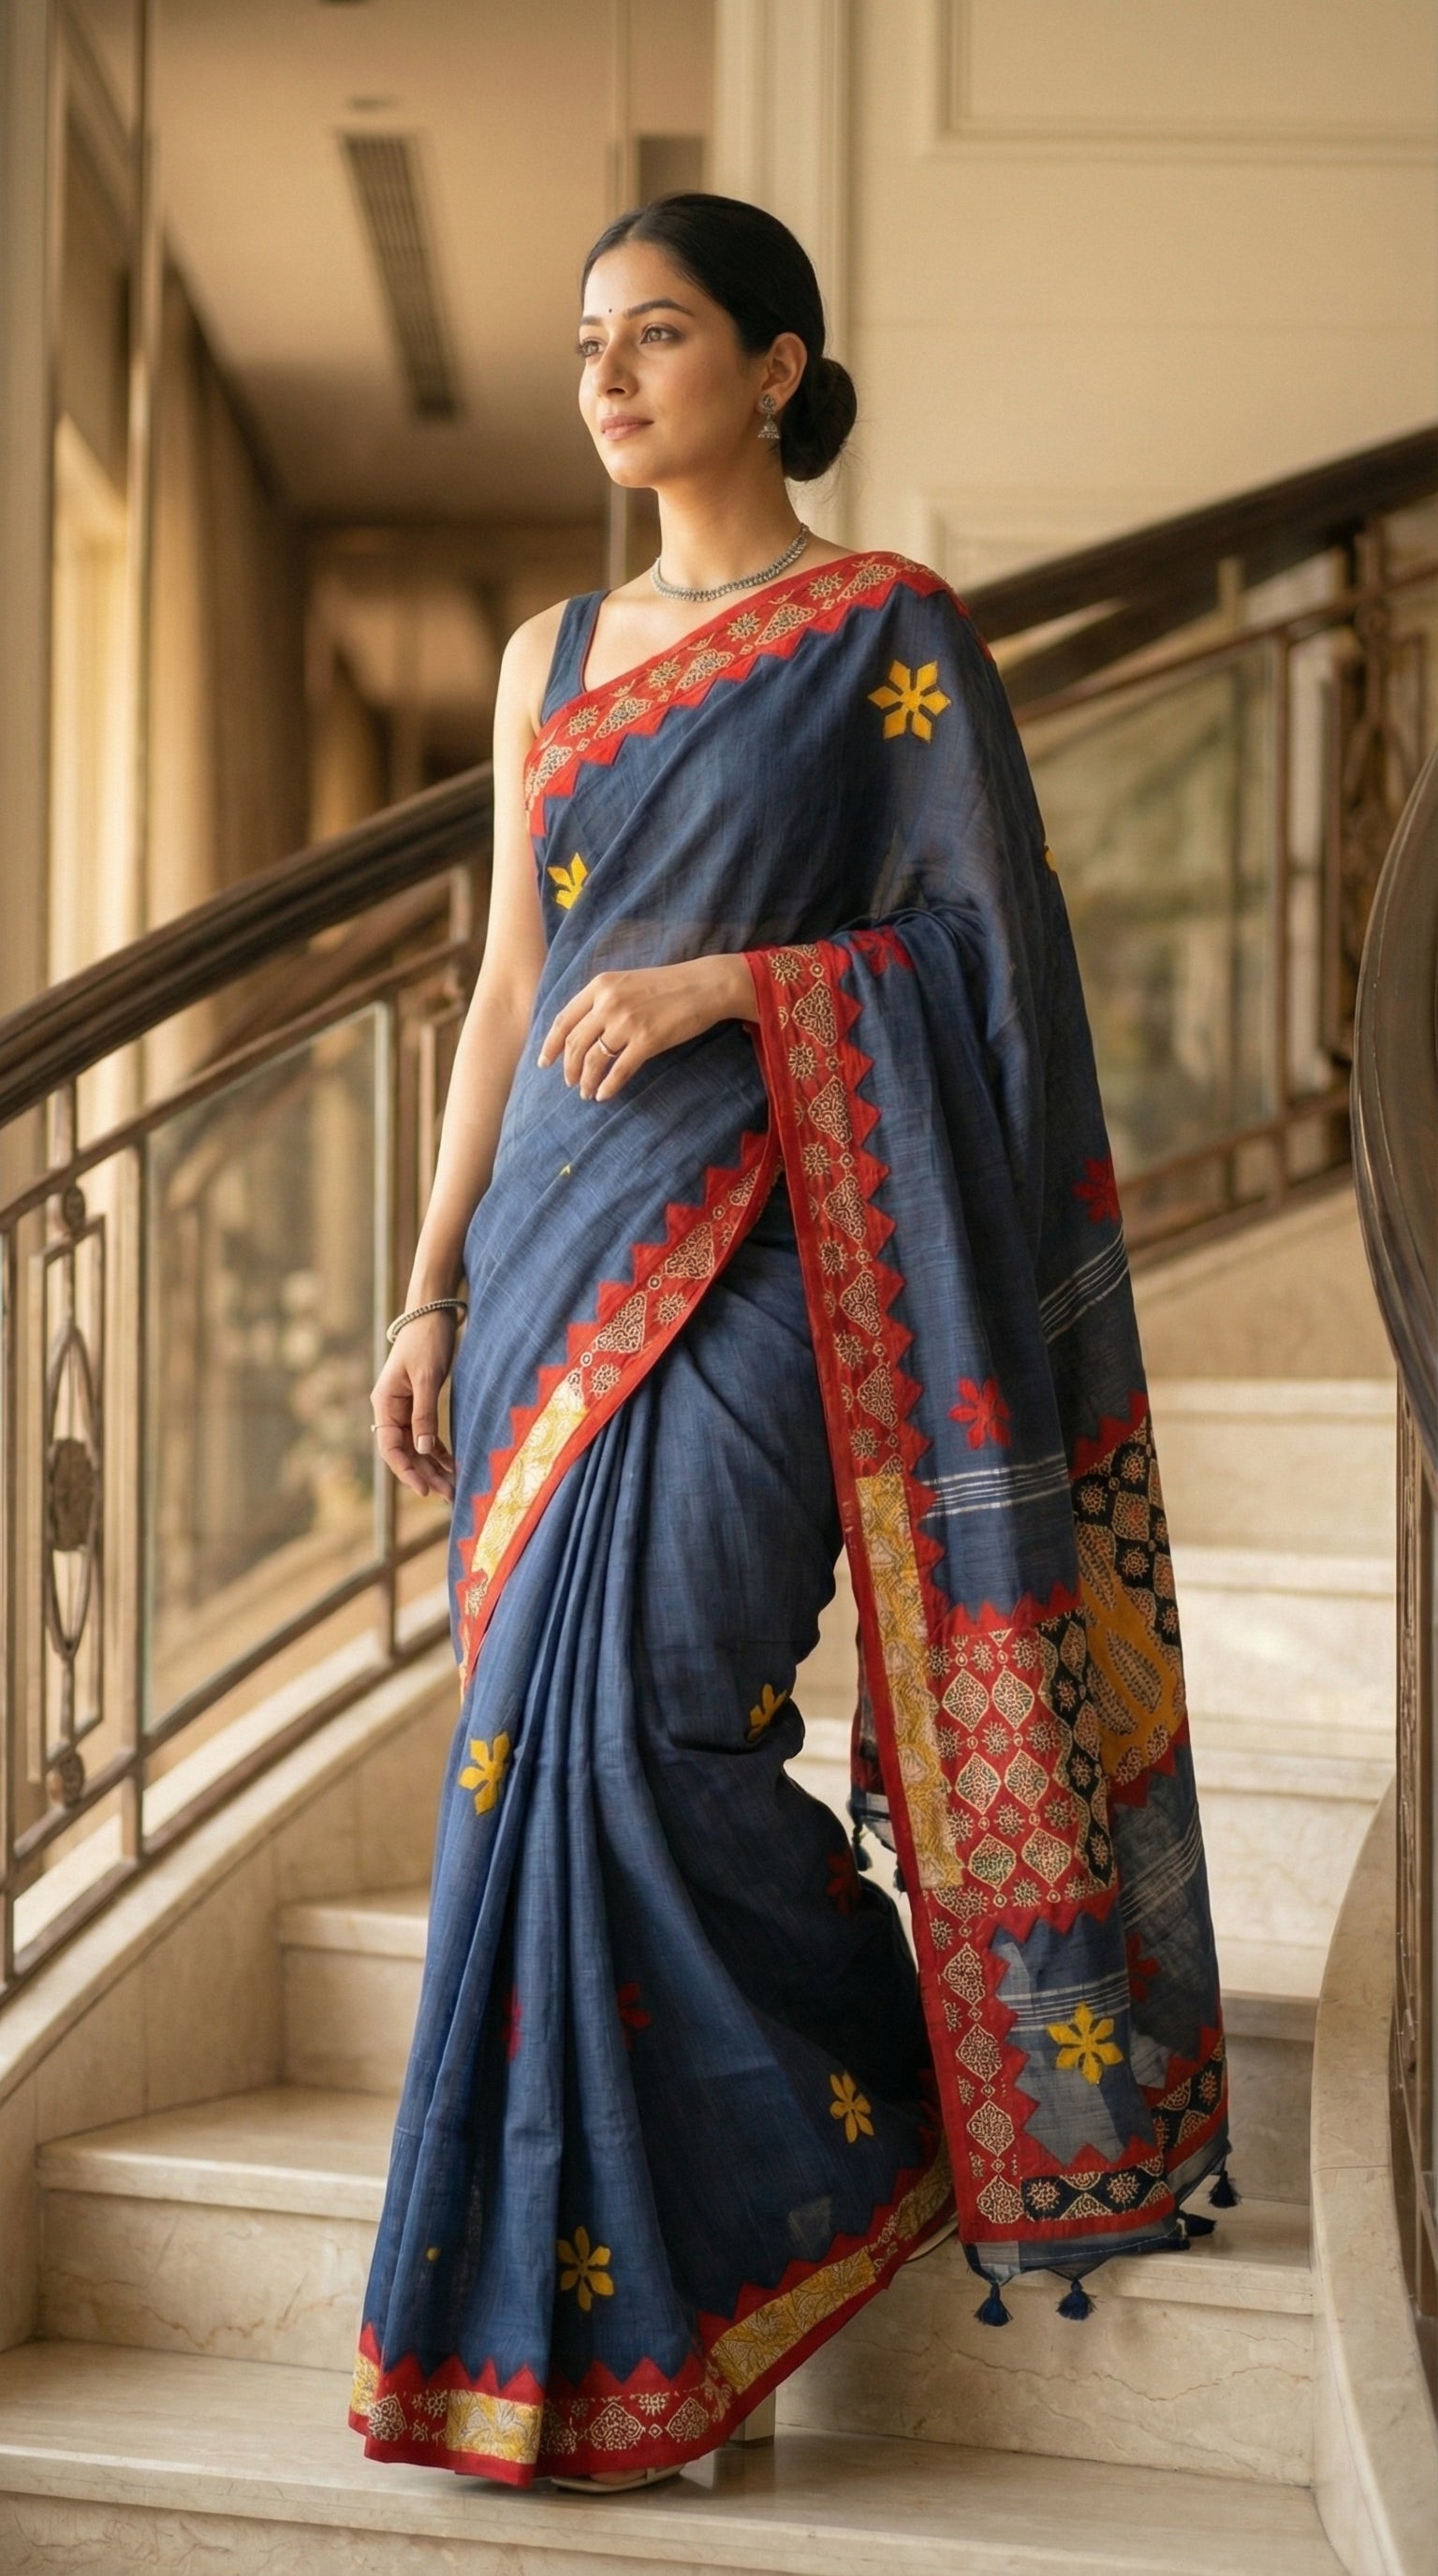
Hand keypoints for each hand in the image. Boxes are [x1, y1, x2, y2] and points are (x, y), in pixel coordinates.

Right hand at [371, 1312, 458, 1499]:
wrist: (432, 1313)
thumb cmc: (427, 1341)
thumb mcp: (428, 1377)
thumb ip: (424, 1414)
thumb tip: (424, 1450)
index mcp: (384, 1403)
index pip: (390, 1447)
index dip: (406, 1470)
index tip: (425, 1489)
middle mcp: (390, 1409)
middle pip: (405, 1452)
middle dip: (425, 1474)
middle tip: (449, 1495)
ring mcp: (404, 1408)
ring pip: (416, 1447)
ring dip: (433, 1467)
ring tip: (453, 1488)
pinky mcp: (418, 1404)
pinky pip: (425, 1436)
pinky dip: (439, 1452)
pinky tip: (452, 1466)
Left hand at [536, 955, 756, 1099]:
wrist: (704, 985)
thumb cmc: (667, 985)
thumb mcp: (626, 983)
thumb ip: (602, 1001)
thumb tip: (581, 1031)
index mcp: (600, 986)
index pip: (564, 1020)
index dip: (551, 1045)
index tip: (544, 1062)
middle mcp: (608, 1003)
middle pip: (575, 1043)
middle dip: (568, 1068)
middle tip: (569, 1082)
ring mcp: (627, 1022)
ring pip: (593, 1060)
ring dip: (586, 1081)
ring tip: (586, 1092)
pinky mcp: (647, 1041)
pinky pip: (618, 1071)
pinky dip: (607, 1087)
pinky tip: (603, 1095)